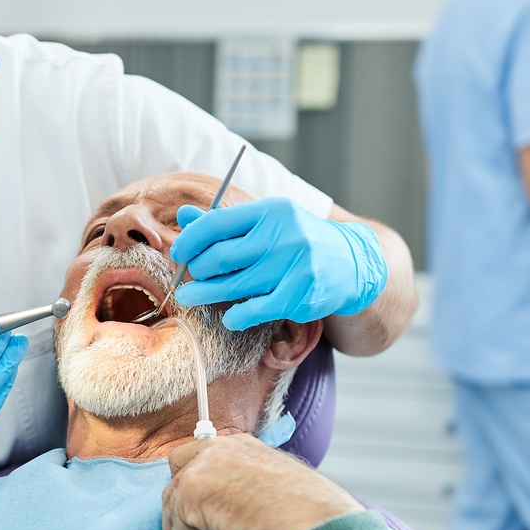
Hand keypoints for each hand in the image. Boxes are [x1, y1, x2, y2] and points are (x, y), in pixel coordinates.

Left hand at [161, 434, 360, 529]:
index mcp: (241, 446)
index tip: (203, 521)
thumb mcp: (272, 494)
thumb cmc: (307, 517)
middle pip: (177, 478)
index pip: (200, 460)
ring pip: (178, 510)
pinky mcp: (190, 491)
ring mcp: (201, 467)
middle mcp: (219, 449)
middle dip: (184, 515)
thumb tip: (224, 521)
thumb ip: (241, 495)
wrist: (313, 525)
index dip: (197, 492)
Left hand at [169, 197, 387, 328]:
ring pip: (234, 286)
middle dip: (198, 270)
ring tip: (191, 297)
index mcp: (271, 211)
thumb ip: (225, 222)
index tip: (179, 254)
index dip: (190, 240)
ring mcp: (294, 265)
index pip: (217, 223)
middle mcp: (284, 235)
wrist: (350, 263)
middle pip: (221, 257)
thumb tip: (184, 216)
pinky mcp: (300, 294)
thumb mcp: (267, 223)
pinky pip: (256, 310)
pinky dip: (236, 317)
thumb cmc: (297, 241)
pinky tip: (229, 318)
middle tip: (189, 279)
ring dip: (205, 295)